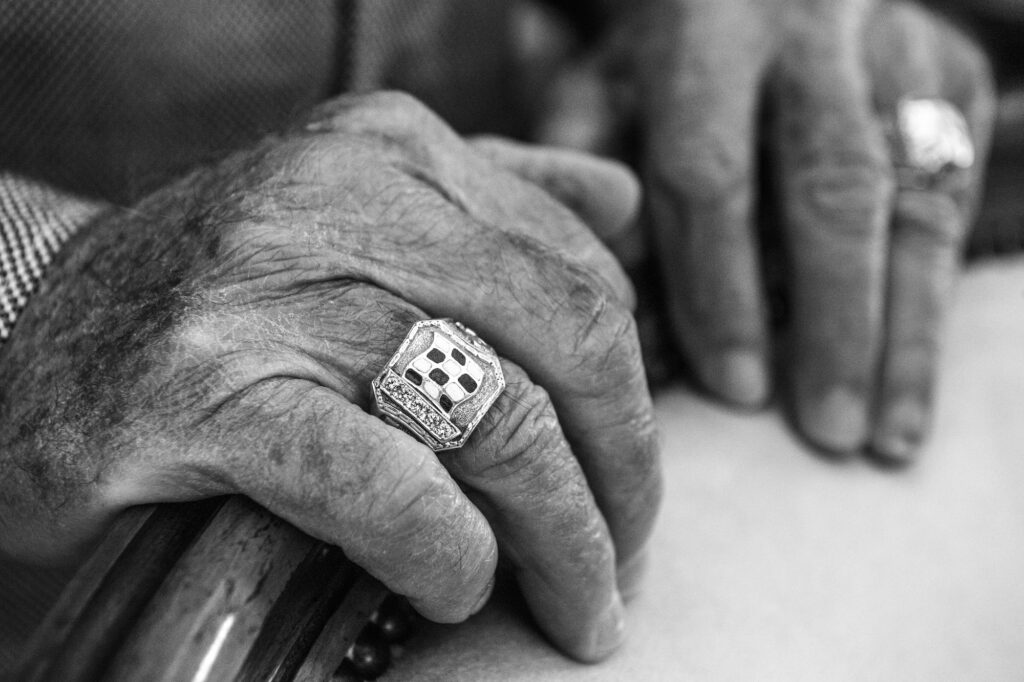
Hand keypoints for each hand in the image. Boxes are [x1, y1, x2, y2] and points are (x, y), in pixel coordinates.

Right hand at [0, 92, 659, 661]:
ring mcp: (265, 292)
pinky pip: (388, 487)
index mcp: (391, 152)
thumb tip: (622, 204)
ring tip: (575, 603)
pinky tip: (457, 585)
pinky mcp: (203, 397)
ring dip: (561, 537)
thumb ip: (494, 196)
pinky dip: (449, 552)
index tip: (629, 480)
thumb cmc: (220, 303)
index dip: (633, 398)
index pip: (582, 277)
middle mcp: (335, 199)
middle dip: (625, 471)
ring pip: (498, 419)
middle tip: (624, 563)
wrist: (23, 340)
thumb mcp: (357, 215)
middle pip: (566, 343)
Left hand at [606, 0, 994, 459]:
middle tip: (824, 431)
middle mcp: (813, 31)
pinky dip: (933, 297)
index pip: (712, 175)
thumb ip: (592, 181)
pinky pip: (952, 197)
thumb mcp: (597, 90)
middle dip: (831, 324)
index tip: (736, 390)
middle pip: (833, 190)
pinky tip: (915, 378)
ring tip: (889, 437)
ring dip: (905, 332)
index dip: (722, 290)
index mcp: (705, 30)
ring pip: (916, 201)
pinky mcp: (952, 74)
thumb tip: (623, 302)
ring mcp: (896, 48)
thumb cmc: (655, 53)